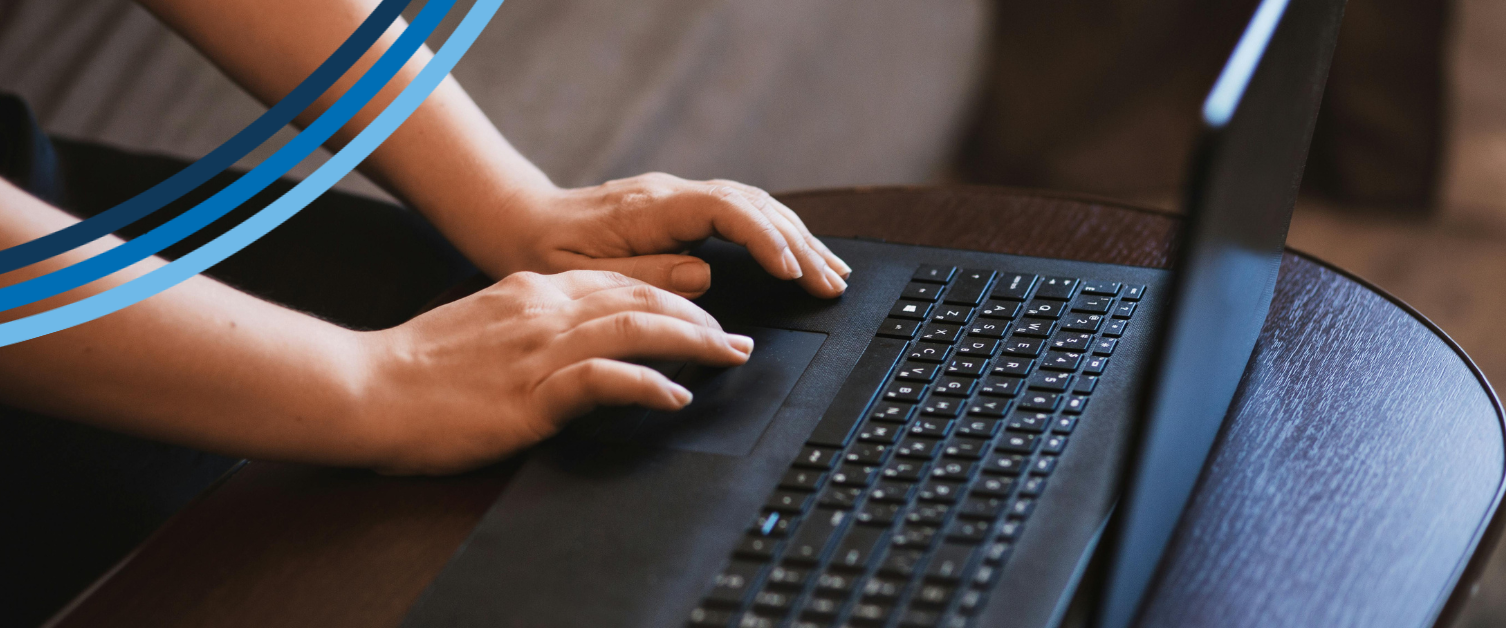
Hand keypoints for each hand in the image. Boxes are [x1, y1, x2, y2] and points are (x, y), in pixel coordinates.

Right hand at [354, 270, 751, 474]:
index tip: (704, 316)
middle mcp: (544, 309)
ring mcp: (539, 350)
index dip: (672, 297)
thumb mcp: (483, 327)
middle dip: (699, 318)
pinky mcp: (531, 393)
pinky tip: (675, 398)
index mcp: (533, 292)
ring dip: (694, 342)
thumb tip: (576, 341)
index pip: (621, 282)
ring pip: (637, 328)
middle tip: (738, 341)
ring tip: (728, 358)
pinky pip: (605, 380)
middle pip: (642, 298)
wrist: (365, 387)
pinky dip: (648, 385)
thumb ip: (531, 324)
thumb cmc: (417, 368)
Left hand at [465, 173, 852, 298]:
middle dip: (799, 245)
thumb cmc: (544, 253)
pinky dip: (776, 234)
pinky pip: (742, 214)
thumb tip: (704, 275)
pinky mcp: (682, 210)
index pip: (725, 210)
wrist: (520, 222)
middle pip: (752, 206)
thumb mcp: (581, 277)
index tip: (791, 273)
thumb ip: (644, 276)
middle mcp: (671, 194)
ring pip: (754, 206)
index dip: (764, 239)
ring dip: (797, 238)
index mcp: (649, 207)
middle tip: (833, 284)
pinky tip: (798, 255)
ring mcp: (679, 198)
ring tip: (833, 273)